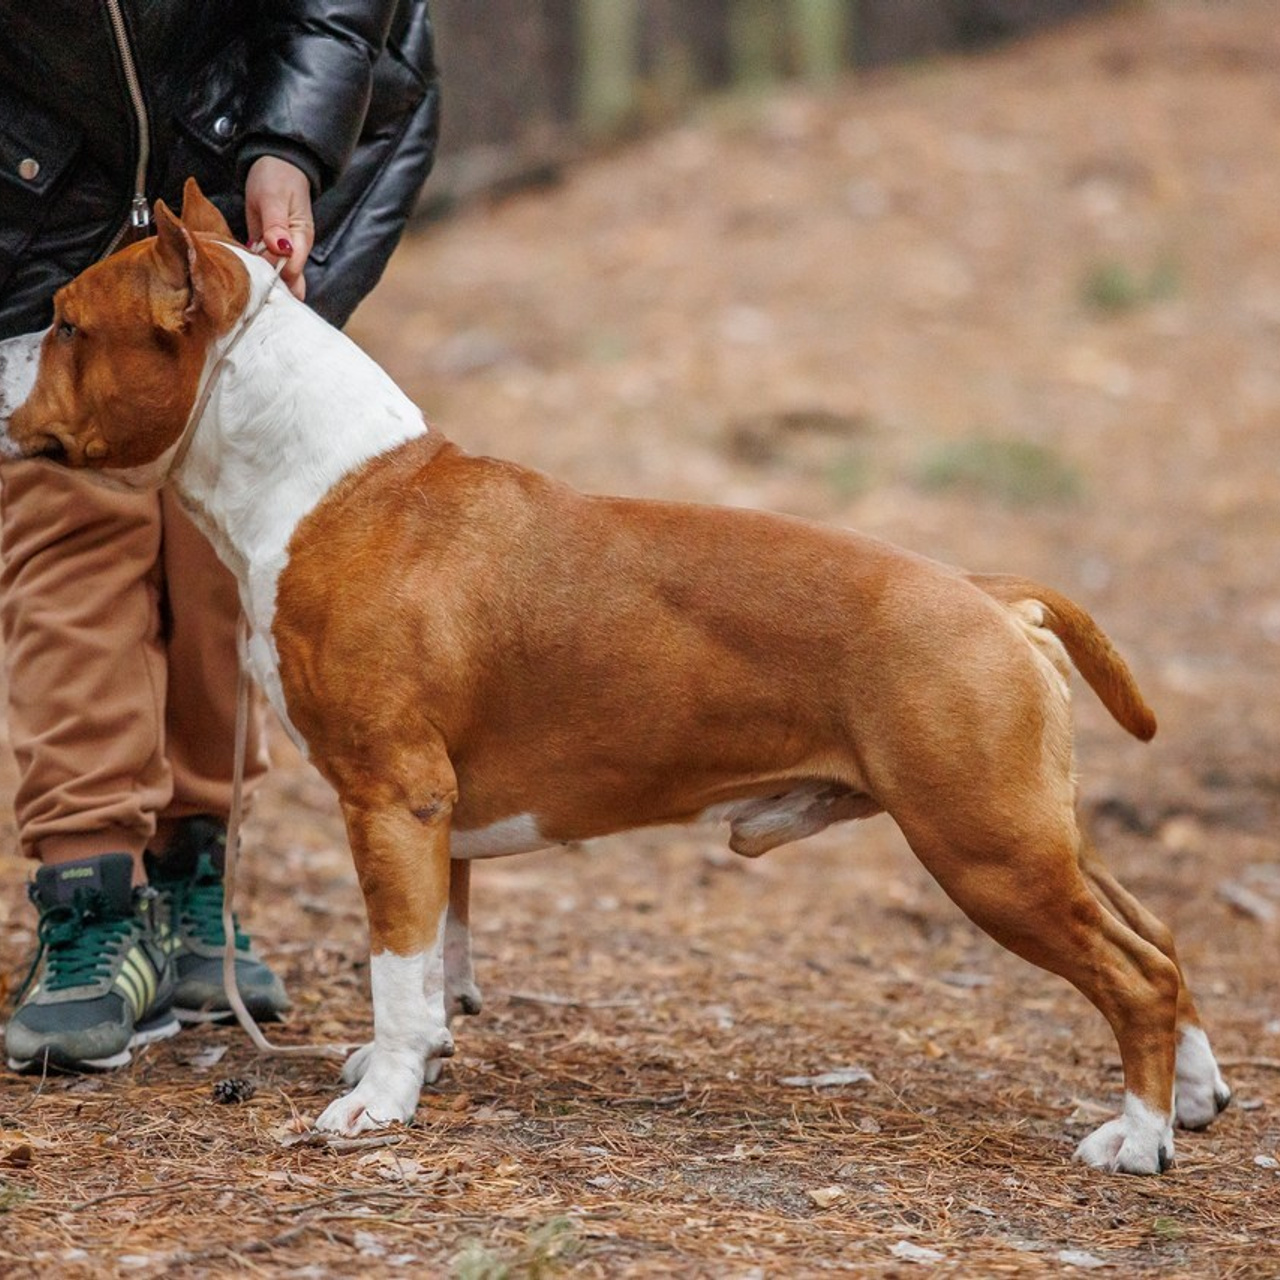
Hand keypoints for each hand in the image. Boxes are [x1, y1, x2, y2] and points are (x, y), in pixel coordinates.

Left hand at [244, 156, 314, 300]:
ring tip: (244, 302)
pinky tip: (243, 285)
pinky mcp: (268, 247)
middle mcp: (294, 250)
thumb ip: (276, 225)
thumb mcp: (273, 198)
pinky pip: (262, 266)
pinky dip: (254, 274)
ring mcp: (281, 250)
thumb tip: (281, 249)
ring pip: (274, 277)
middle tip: (251, 309)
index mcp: (300, 239)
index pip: (292, 270)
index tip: (257, 289)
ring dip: (261, 286)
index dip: (276, 281)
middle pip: (286, 281)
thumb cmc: (277, 176)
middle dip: (271, 293)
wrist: (275, 162)